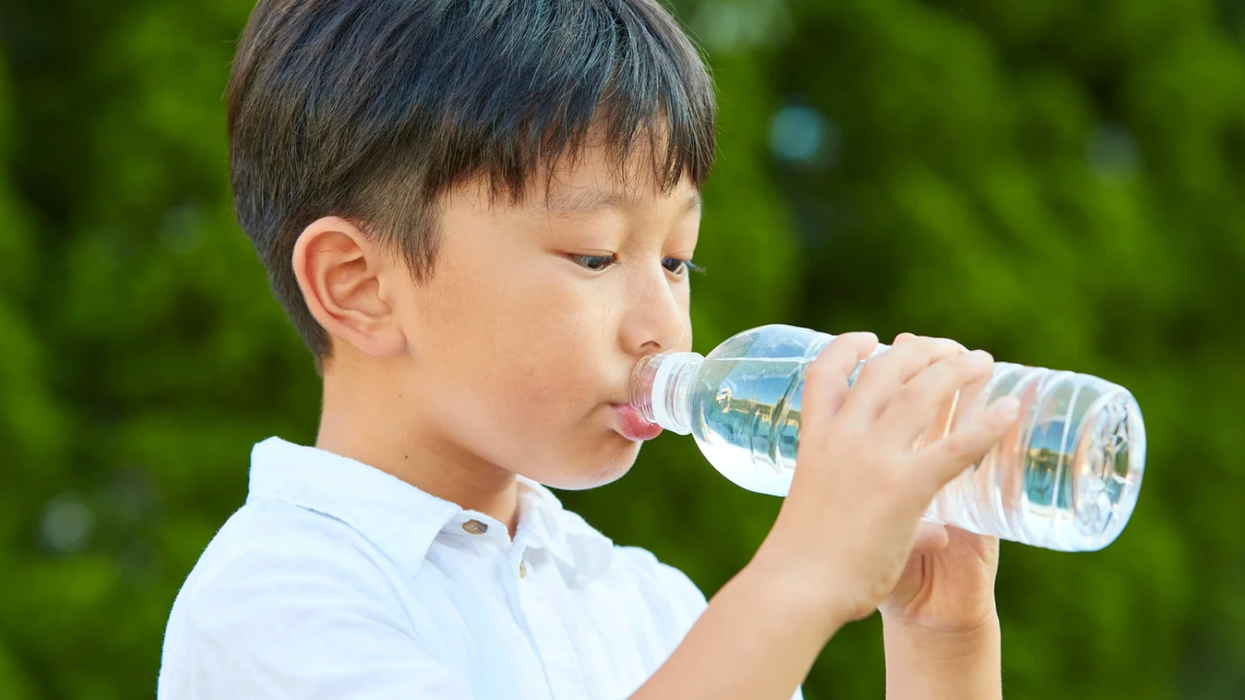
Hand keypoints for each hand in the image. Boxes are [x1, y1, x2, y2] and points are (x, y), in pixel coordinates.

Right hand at [749, 332, 1020, 636]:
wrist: (795, 589)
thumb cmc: (801, 562)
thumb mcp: (824, 515)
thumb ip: (882, 518)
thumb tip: (936, 534)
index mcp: (814, 440)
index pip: (824, 373)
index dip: (847, 347)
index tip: (870, 340)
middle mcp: (842, 438)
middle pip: (884, 370)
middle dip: (920, 350)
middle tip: (947, 349)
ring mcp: (873, 459)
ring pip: (922, 393)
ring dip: (956, 369)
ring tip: (981, 360)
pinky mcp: (904, 488)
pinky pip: (956, 446)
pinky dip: (987, 424)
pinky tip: (1010, 411)